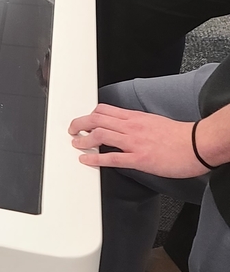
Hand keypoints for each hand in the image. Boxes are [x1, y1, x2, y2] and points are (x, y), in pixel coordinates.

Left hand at [69, 104, 206, 177]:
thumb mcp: (154, 121)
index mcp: (135, 117)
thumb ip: (138, 123)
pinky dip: (96, 159)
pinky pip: (112, 158)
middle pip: (97, 119)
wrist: (198, 144)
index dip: (89, 115)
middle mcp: (131, 127)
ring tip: (76, 144)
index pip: (105, 110)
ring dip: (83, 140)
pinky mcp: (140, 159)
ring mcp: (134, 142)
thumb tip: (125, 127)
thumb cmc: (181, 136)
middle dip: (79, 124)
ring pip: (100, 135)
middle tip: (73, 130)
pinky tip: (87, 160)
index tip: (83, 120)